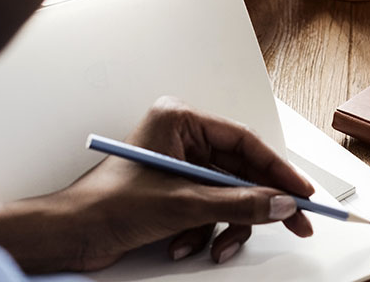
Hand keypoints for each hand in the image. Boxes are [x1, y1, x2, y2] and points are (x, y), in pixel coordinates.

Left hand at [0, 97, 314, 271]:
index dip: (278, 169)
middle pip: (241, 171)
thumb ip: (240, 203)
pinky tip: (184, 245)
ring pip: (228, 196)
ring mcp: (178, 167)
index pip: (245, 142)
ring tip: (217, 247)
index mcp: (181, 122)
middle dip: (259, 204)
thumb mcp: (184, 205)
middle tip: (294, 222)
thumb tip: (282, 204)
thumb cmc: (106, 205)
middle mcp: (182, 139)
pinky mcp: (173, 192)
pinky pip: (209, 210)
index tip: (302, 192)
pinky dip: (204, 232)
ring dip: (225, 226)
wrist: (67, 236)